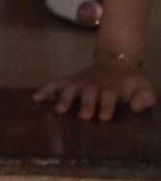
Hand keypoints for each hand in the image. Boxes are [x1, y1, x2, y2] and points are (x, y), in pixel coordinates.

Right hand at [35, 51, 156, 119]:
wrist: (116, 62)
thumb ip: (145, 97)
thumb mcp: (144, 87)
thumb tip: (135, 107)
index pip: (110, 95)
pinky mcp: (70, 80)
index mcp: (112, 87)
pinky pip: (56, 83)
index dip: (107, 105)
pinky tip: (36, 98)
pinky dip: (45, 89)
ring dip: (64, 98)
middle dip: (86, 103)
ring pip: (71, 87)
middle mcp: (94, 84)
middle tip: (84, 116)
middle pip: (89, 92)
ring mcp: (80, 82)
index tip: (104, 117)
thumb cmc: (130, 82)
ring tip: (59, 110)